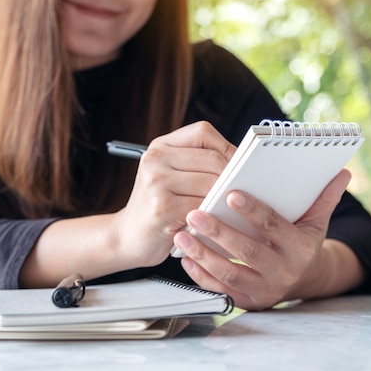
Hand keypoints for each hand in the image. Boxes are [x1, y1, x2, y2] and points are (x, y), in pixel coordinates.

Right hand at [112, 121, 234, 266]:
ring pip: (210, 183)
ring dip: (226, 198)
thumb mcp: (172, 178)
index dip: (227, 147)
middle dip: (233, 176)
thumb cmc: (158, 207)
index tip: (241, 164)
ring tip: (233, 207)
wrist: (126, 237)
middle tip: (244, 191)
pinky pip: (202, 207)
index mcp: (160, 146)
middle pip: (211, 159)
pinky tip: (217, 222)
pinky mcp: (160, 208)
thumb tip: (243, 165)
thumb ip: (198, 166)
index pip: (203, 133)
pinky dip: (214, 215)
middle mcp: (155, 159)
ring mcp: (156, 182)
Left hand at [173, 169, 358, 309]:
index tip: (230, 194)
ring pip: (229, 275)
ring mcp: (264, 291)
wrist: (302, 281)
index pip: (274, 227)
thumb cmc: (302, 244)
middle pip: (247, 252)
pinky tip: (186, 258)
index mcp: (299, 249)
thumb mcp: (316, 223)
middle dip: (218, 232)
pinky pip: (220, 291)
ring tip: (182, 234)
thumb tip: (342, 173)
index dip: (253, 211)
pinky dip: (200, 276)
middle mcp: (282, 272)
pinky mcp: (247, 303)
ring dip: (202, 255)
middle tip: (194, 213)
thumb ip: (324, 199)